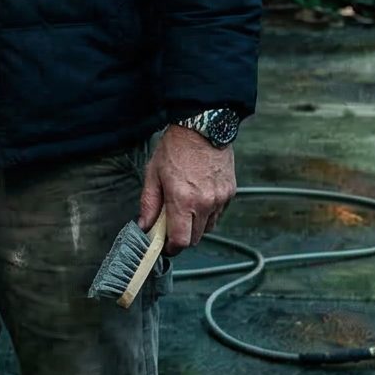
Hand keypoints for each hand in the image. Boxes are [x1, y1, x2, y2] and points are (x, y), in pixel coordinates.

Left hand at [138, 125, 235, 250]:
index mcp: (182, 200)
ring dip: (197, 225)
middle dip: (183, 236)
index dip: (172, 247)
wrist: (202, 127)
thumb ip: (149, 203)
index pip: (181, 241)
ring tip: (187, 207)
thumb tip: (144, 225)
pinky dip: (209, 212)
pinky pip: (219, 213)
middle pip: (196, 238)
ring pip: (209, 227)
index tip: (166, 244)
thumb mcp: (153, 173)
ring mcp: (220, 199)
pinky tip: (200, 197)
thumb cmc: (175, 148)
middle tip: (173, 224)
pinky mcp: (230, 192)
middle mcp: (204, 203)